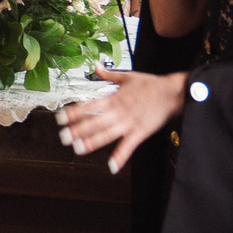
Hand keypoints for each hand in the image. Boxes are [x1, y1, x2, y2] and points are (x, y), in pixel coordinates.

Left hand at [60, 70, 189, 172]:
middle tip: (63, 136)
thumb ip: (108, 75)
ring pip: (107, 134)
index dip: (74, 112)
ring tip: (78, 149)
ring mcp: (129, 122)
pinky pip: (128, 146)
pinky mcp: (141, 132)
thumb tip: (95, 66)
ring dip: (92, 142)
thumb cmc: (151, 84)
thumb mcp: (127, 76)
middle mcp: (119, 111)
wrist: (172, 92)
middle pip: (95, 121)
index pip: (90, 106)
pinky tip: (112, 166)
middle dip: (78, 129)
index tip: (60, 118)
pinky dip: (120, 156)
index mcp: (114, 98)